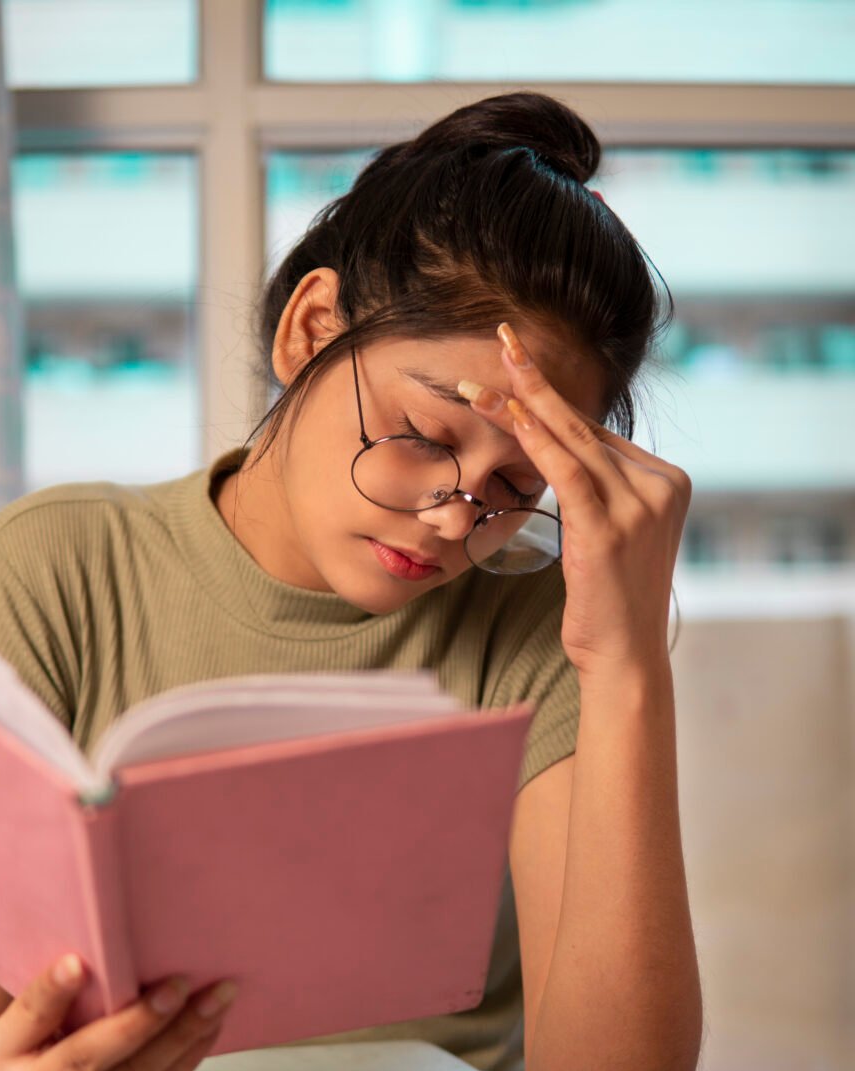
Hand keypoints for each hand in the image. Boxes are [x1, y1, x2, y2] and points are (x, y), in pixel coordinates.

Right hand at [0, 956, 236, 1070]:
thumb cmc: (52, 1040)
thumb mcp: (40, 1018)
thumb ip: (64, 992)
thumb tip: (119, 947)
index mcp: (2, 1052)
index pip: (27, 1017)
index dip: (51, 992)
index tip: (77, 962)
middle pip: (85, 1060)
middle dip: (137, 1022)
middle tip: (177, 984)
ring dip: (181, 1035)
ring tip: (215, 998)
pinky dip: (191, 1054)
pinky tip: (212, 1023)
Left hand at [464, 323, 690, 680]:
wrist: (624, 657)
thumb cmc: (608, 603)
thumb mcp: (612, 537)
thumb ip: (600, 495)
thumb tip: (565, 461)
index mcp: (666, 481)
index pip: (598, 433)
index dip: (551, 403)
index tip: (516, 367)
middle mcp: (659, 486)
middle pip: (585, 425)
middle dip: (536, 381)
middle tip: (502, 337)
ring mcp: (639, 506)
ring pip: (571, 441)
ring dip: (520, 406)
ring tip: (479, 382)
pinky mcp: (610, 529)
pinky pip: (567, 471)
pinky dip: (534, 441)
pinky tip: (507, 416)